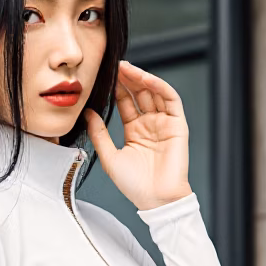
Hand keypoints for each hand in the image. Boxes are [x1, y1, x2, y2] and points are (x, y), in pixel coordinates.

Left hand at [84, 60, 191, 210]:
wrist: (156, 200)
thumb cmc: (134, 185)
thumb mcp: (109, 157)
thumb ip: (99, 134)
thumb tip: (87, 112)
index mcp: (134, 131)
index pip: (125, 103)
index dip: (116, 88)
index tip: (105, 75)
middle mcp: (149, 124)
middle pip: (139, 93)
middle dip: (127, 78)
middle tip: (114, 65)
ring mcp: (164, 123)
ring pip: (154, 92)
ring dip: (141, 78)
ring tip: (127, 68)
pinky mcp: (177, 124)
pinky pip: (170, 99)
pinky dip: (159, 86)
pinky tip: (146, 79)